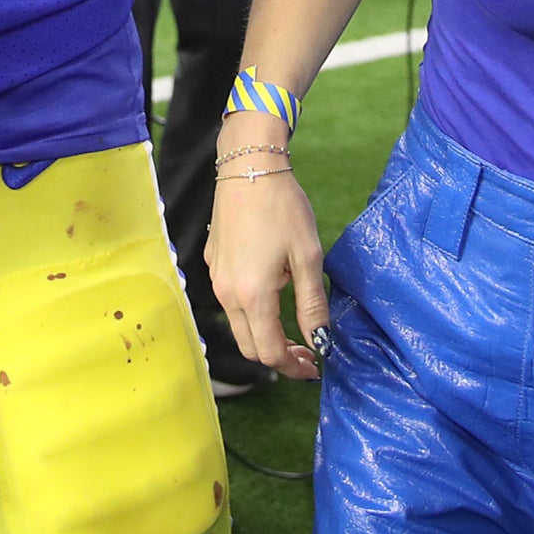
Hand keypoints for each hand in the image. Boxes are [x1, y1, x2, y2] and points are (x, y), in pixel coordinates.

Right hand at [206, 114, 328, 381]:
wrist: (249, 167)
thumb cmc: (283, 209)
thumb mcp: (308, 257)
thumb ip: (312, 305)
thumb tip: (320, 342)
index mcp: (252, 296)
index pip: (270, 352)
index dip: (294, 367)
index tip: (315, 365)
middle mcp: (227, 294)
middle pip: (250, 346)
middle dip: (278, 357)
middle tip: (307, 351)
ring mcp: (216, 278)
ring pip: (238, 325)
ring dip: (264, 334)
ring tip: (292, 323)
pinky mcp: (212, 263)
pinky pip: (230, 301)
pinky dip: (251, 311)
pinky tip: (272, 291)